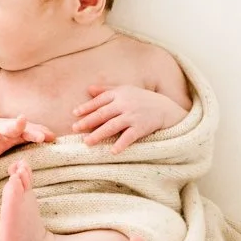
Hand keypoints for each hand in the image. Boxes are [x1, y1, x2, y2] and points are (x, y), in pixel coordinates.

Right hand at [0, 115, 55, 160]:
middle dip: (18, 126)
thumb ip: (36, 133)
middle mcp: (5, 134)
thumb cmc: (6, 135)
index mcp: (17, 132)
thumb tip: (53, 136)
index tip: (42, 137)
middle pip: (12, 128)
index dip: (35, 132)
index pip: (28, 131)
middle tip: (22, 120)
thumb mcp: (21, 134)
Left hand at [72, 84, 186, 153]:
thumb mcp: (125, 90)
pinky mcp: (141, 127)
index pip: (100, 100)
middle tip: (75, 129)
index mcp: (120, 94)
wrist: (166, 109)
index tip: (75, 113)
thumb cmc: (142, 99)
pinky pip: (129, 136)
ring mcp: (133, 116)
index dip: (87, 107)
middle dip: (88, 121)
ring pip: (112, 126)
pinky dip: (121, 144)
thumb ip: (106, 90)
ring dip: (99, 134)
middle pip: (103, 113)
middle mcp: (125, 104)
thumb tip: (88, 89)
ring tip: (87, 142)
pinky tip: (112, 151)